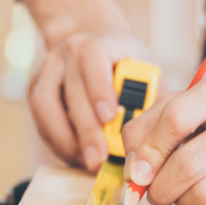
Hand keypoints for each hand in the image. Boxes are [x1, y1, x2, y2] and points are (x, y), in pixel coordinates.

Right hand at [29, 28, 154, 171]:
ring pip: (46, 104)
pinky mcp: (35, 85)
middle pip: (72, 91)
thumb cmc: (126, 64)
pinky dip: (55, 139)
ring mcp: (49, 67)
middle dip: (86, 129)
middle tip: (99, 159)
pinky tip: (73, 154)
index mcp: (101, 43)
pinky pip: (40, 117)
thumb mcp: (146, 69)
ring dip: (65, 138)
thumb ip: (155, 95)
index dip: (99, 89)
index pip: (94, 59)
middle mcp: (70, 51)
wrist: (92, 44)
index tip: (109, 117)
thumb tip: (169, 129)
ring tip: (85, 161)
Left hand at [120, 67, 205, 204]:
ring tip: (180, 192)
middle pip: (188, 164)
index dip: (148, 151)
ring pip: (205, 195)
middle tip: (153, 190)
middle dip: (159, 186)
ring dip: (180, 201)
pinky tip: (203, 199)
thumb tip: (134, 169)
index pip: (175, 119)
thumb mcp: (199, 96)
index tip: (137, 169)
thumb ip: (155, 123)